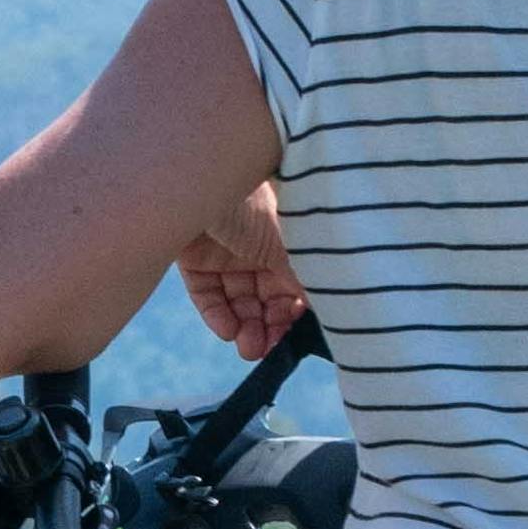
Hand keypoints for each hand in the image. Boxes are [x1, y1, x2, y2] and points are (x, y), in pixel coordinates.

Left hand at [178, 189, 306, 349]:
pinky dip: (218, 317)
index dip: (296, 315)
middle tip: (268, 350)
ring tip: (249, 349)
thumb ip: (306, 279)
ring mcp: (225, 255)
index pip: (294, 289)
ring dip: (246, 329)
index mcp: (285, 244)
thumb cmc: (252, 204)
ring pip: (238, 304)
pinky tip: (228, 331)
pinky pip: (208, 297)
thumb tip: (332, 313)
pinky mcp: (195, 260)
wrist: (197, 179)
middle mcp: (257, 250)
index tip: (297, 337)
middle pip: (266, 300)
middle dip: (270, 328)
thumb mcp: (287, 245)